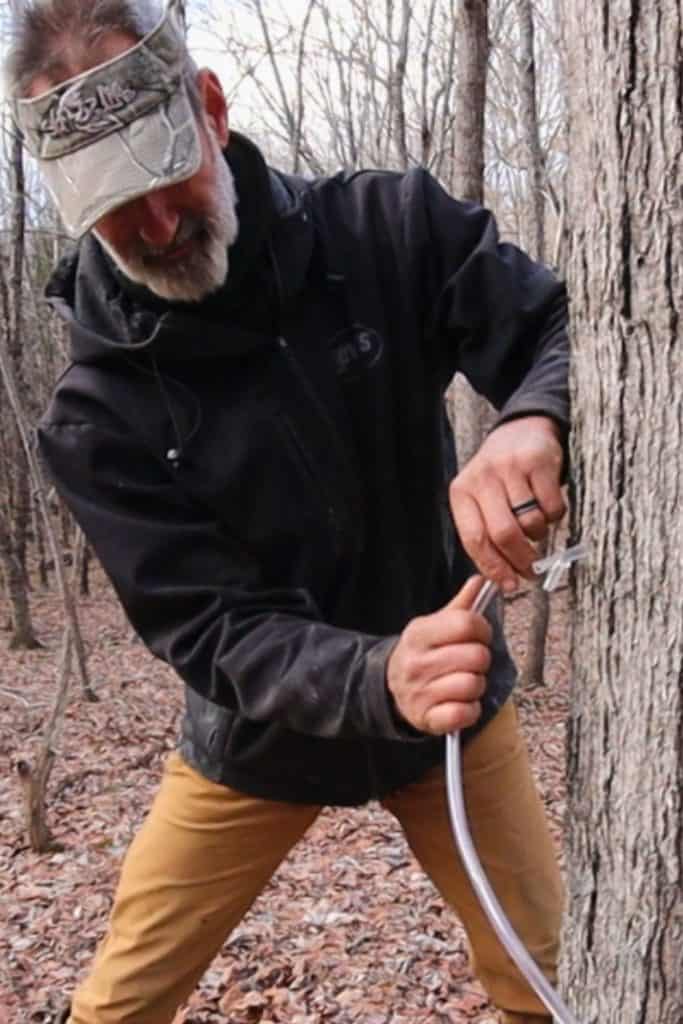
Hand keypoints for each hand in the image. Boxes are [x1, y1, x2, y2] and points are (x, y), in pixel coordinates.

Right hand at [387, 576, 491, 734]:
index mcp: (419, 633)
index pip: (467, 623)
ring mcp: (420, 692)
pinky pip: (465, 713)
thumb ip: (461, 605)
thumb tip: (481, 581)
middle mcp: (417, 662)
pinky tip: (461, 703)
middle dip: (482, 659)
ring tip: (465, 682)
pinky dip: (470, 710)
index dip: (483, 629)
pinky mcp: (428, 718)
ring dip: (477, 685)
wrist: (390, 688)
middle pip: (476, 656)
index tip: (479, 635)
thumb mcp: (435, 626)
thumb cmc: (422, 654)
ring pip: (473, 684)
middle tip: (472, 662)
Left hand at [449, 416, 565, 591]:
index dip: (493, 567)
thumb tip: (502, 579)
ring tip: (536, 527)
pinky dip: (554, 516)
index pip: (474, 539)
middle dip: (520, 560)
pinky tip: (547, 506)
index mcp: (462, 492)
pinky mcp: (538, 462)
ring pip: (530, 523)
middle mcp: (483, 478)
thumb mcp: (481, 499)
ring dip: (539, 535)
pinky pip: (552, 508)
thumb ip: (486, 533)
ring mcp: (510, 468)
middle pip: (503, 534)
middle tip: (530, 570)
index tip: (509, 585)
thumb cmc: (500, 476)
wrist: (521, 431)